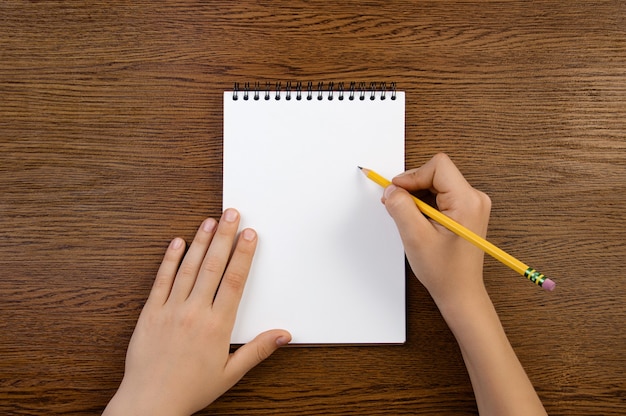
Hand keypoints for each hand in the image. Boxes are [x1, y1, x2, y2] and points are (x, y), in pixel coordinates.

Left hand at [103, 209, 290, 415]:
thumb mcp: (231, 373)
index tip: (250, 234)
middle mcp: (195, 312)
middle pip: (213, 266)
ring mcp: (171, 309)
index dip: (244, 254)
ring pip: (188, 268)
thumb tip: (283, 335)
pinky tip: (177, 242)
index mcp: (217, 325)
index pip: (235, 280)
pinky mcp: (150, 312)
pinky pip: (161, 280)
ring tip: (210, 221)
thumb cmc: (190, 389)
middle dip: (226, 237)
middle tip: (232, 214)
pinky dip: (169, 260)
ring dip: (201, 241)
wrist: (150, 403)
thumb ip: (257, 350)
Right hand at [383, 154, 545, 414]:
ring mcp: (472, 204)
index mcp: (467, 201)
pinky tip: (418, 221)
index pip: (437, 167)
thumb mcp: (416, 237)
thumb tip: (390, 189)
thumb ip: (401, 208)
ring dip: (417, 196)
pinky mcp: (466, 211)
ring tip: (408, 218)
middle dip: (412, 186)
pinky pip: (440, 194)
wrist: (460, 293)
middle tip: (395, 205)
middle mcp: (474, 198)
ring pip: (436, 183)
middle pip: (436, 173)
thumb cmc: (445, 271)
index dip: (412, 176)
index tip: (395, 192)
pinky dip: (424, 203)